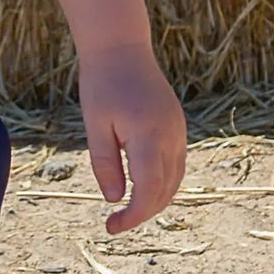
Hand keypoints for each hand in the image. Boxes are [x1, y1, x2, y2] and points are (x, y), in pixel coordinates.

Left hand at [77, 41, 186, 234]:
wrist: (121, 47)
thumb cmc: (101, 83)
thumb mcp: (95, 124)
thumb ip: (105, 163)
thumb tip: (114, 200)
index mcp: (148, 134)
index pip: (148, 190)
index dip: (134, 215)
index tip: (112, 227)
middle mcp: (170, 135)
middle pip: (165, 189)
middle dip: (143, 212)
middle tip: (115, 222)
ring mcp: (178, 130)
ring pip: (175, 179)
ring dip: (155, 199)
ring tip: (128, 209)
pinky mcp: (177, 125)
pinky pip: (176, 163)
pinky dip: (162, 181)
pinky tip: (141, 186)